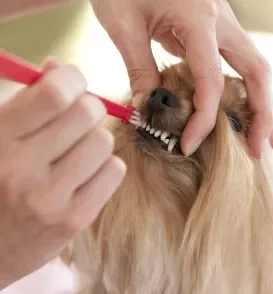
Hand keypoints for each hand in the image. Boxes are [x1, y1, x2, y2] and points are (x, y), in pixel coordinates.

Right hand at [0, 59, 125, 288]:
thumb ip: (28, 98)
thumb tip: (60, 67)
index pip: (55, 93)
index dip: (72, 79)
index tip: (71, 84)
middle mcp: (22, 170)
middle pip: (88, 113)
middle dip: (87, 108)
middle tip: (76, 119)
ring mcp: (51, 199)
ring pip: (104, 141)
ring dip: (95, 139)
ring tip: (78, 151)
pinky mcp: (75, 220)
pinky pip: (115, 171)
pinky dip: (106, 166)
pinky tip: (87, 173)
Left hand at [92, 0, 272, 156]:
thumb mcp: (124, 24)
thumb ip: (138, 66)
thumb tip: (147, 106)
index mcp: (199, 19)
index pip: (211, 81)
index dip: (203, 119)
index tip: (187, 145)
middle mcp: (221, 21)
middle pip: (257, 72)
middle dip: (262, 115)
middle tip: (258, 149)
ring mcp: (222, 25)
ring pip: (256, 68)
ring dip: (263, 104)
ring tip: (262, 137)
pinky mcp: (215, 31)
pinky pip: (239, 64)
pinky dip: (245, 91)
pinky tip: (242, 110)